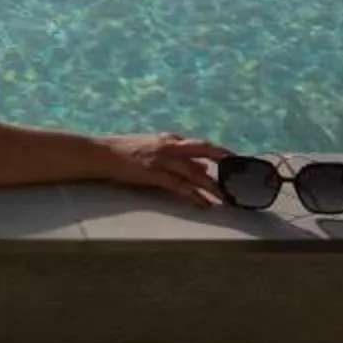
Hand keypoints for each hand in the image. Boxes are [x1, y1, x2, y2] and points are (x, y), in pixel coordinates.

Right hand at [96, 132, 228, 205]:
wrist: (103, 153)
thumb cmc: (127, 151)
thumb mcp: (155, 147)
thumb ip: (179, 154)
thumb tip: (204, 167)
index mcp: (170, 139)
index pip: (200, 145)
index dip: (219, 152)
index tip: (234, 160)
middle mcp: (169, 146)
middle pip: (202, 151)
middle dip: (222, 161)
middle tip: (239, 175)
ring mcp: (162, 160)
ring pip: (194, 172)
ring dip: (211, 186)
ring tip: (225, 198)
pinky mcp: (154, 174)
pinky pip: (179, 186)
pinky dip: (193, 195)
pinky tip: (204, 204)